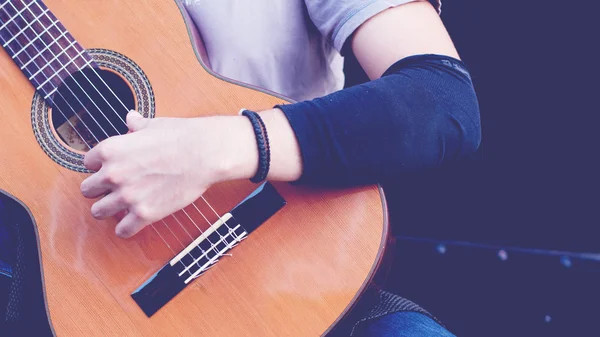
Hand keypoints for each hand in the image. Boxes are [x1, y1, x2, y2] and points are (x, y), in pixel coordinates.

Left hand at [80, 111, 256, 237]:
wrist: (205, 153)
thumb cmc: (182, 136)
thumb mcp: (153, 125)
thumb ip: (136, 125)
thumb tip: (131, 118)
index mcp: (111, 150)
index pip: (88, 163)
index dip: (101, 166)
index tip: (112, 168)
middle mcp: (113, 174)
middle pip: (87, 190)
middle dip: (99, 189)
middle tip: (114, 189)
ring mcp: (127, 196)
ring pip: (98, 212)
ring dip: (108, 210)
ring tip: (120, 207)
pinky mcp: (144, 214)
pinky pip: (122, 230)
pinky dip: (126, 228)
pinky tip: (133, 221)